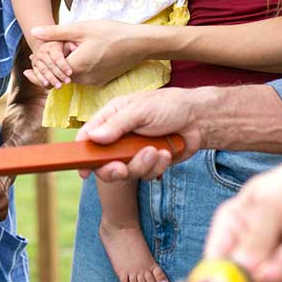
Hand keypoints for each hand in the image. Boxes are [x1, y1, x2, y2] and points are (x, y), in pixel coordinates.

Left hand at [27, 20, 142, 86]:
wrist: (139, 43)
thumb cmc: (111, 33)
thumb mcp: (81, 29)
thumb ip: (55, 32)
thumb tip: (34, 32)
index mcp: (76, 67)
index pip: (49, 73)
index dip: (40, 68)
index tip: (30, 64)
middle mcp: (84, 79)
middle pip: (59, 77)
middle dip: (50, 68)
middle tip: (41, 58)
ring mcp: (94, 82)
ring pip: (71, 77)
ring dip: (64, 68)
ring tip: (63, 52)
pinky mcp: (101, 80)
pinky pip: (83, 77)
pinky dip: (76, 69)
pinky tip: (80, 54)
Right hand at [28, 40, 72, 88]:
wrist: (45, 45)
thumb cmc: (61, 45)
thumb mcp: (66, 43)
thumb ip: (71, 45)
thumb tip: (74, 48)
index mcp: (51, 47)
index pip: (57, 58)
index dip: (63, 65)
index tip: (71, 73)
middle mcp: (42, 52)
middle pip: (50, 65)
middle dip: (59, 74)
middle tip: (68, 82)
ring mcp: (36, 59)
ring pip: (43, 71)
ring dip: (51, 79)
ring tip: (59, 86)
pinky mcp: (34, 66)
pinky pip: (37, 74)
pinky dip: (41, 80)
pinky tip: (47, 85)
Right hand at [76, 88, 209, 180]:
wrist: (199, 119)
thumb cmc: (169, 106)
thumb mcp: (141, 110)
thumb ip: (117, 125)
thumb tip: (93, 137)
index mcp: (112, 118)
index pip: (88, 136)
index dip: (82, 154)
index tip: (84, 170)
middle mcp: (119, 137)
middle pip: (104, 162)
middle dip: (114, 169)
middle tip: (122, 169)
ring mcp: (133, 152)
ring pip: (127, 171)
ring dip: (142, 165)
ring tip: (156, 151)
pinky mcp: (149, 163)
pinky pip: (146, 174)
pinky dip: (157, 167)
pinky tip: (166, 153)